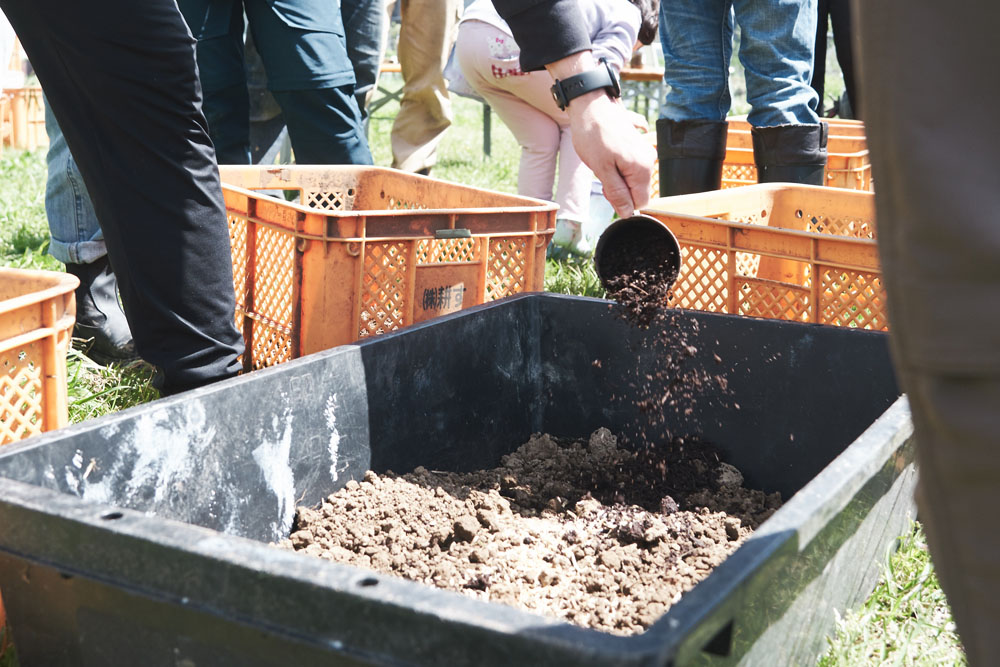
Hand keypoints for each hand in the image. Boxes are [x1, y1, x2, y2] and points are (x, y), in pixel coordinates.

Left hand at [546, 53, 654, 216]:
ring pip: (633, 179)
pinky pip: (632, 166)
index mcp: (642, 169)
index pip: (640, 203)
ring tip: (603, 162)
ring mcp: (644, 151)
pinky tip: (609, 154)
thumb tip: (628, 213)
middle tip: (602, 174)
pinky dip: (620, 166)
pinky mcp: (637, 144)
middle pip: (637, 191)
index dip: (622, 202)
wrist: (591, 104)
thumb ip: (617, 194)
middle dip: (620, 190)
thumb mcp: (602, 170)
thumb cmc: (593, 135)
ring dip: (618, 177)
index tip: (607, 189)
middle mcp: (648, 160)